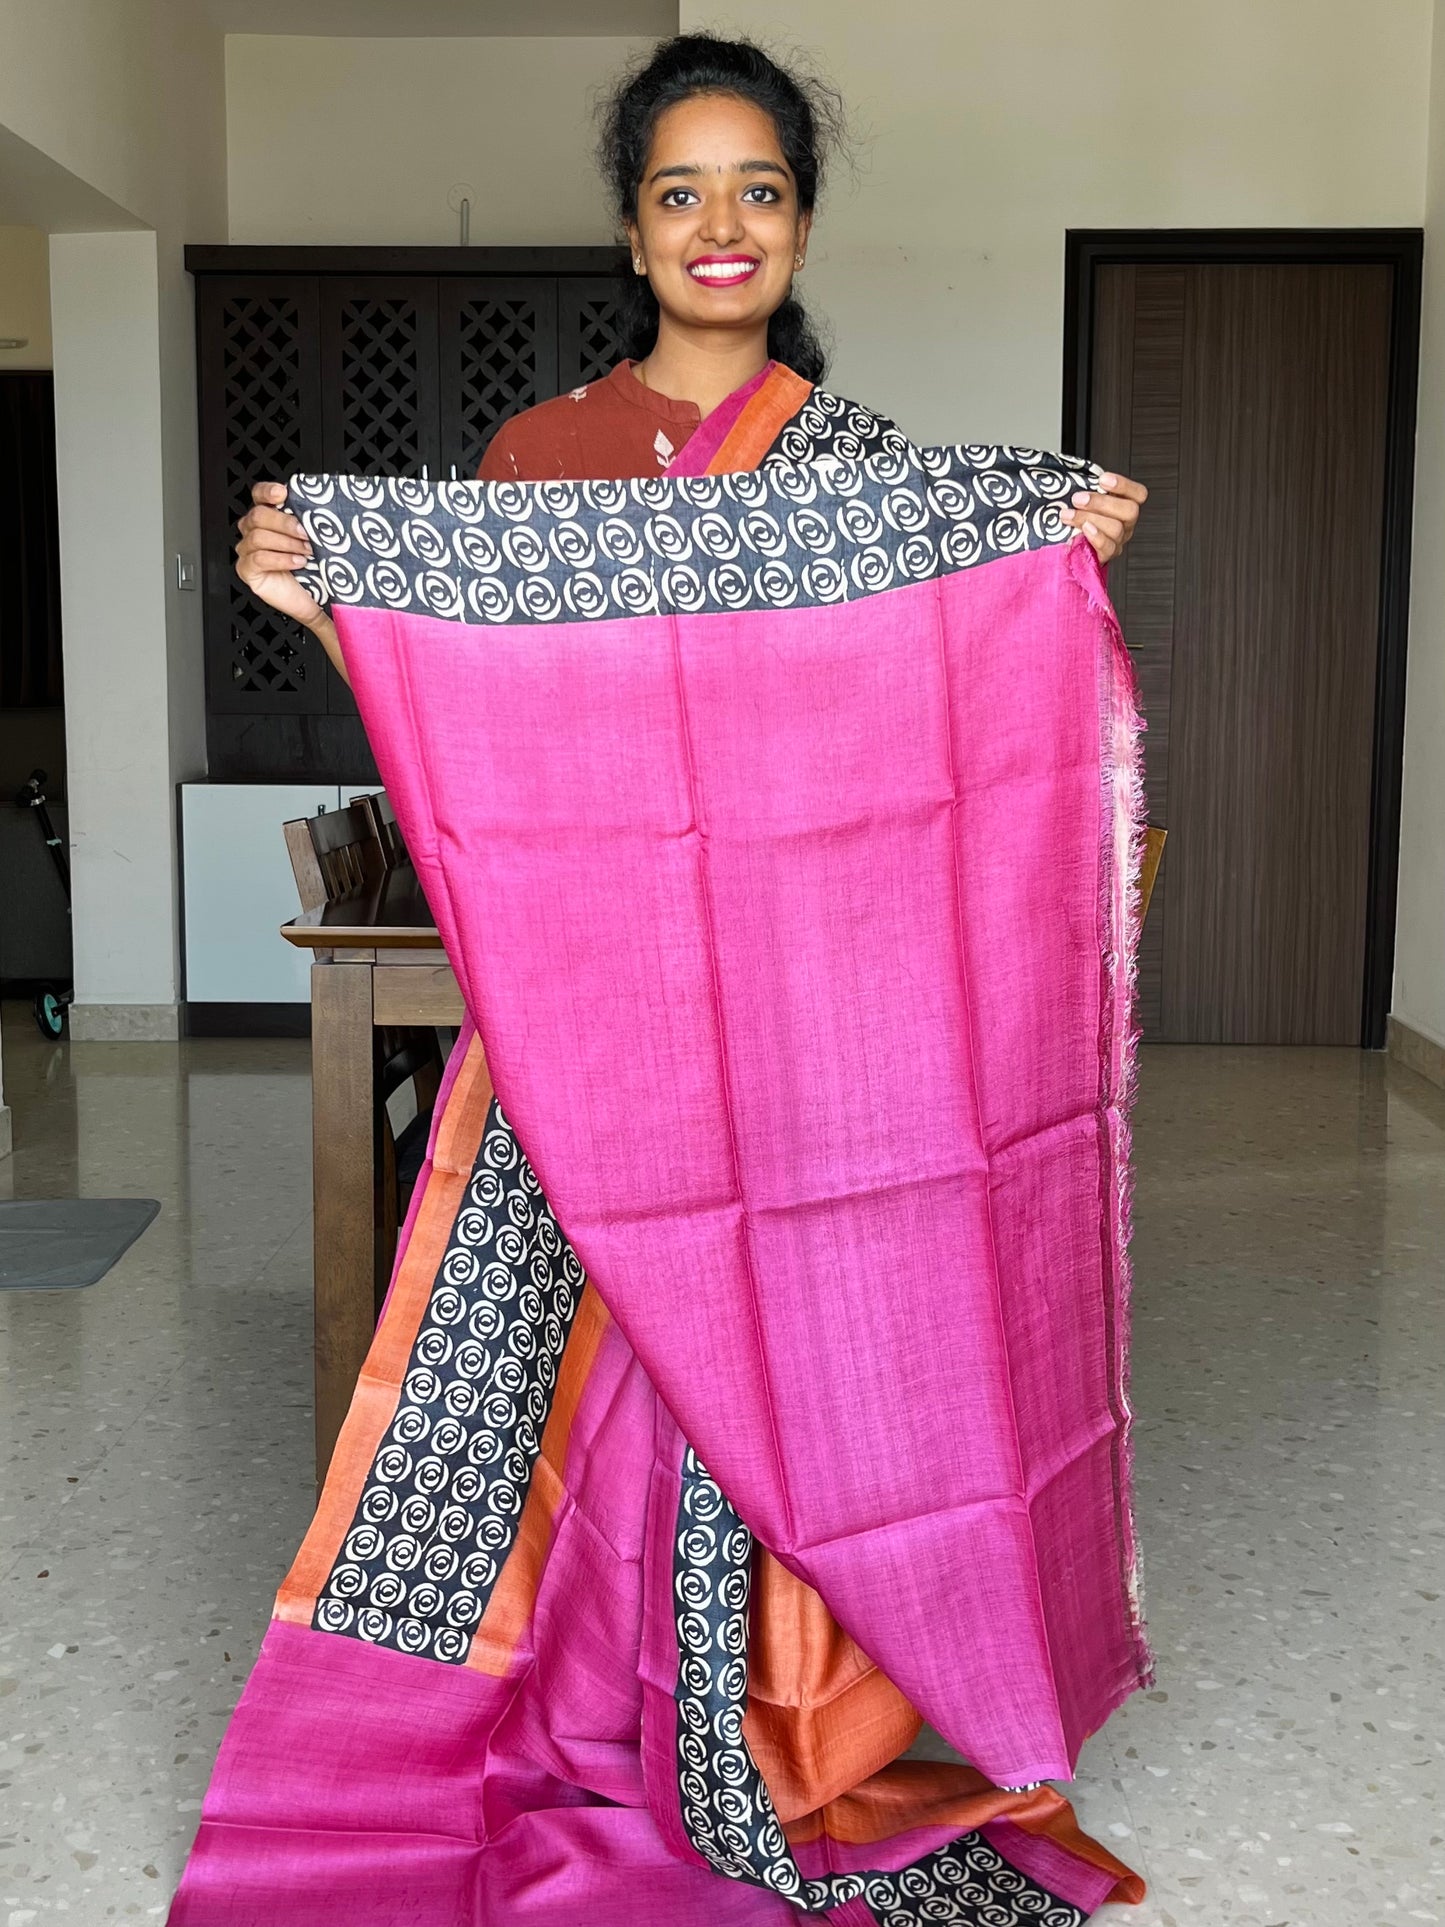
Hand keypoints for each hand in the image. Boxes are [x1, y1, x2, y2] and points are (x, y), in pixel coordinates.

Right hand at [235, 481, 322, 627]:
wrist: (316, 600)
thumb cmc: (314, 568)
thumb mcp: (315, 540)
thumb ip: (310, 521)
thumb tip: (322, 504)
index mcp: (269, 517)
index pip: (259, 495)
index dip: (267, 491)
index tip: (282, 493)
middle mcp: (254, 530)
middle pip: (258, 515)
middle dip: (285, 523)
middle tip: (306, 534)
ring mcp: (248, 550)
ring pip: (258, 536)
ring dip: (286, 543)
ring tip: (306, 552)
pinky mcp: (247, 570)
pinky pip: (257, 558)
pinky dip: (280, 559)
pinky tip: (297, 563)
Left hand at [1059, 472, 1146, 563]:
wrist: (1071, 544)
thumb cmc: (1080, 514)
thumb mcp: (1086, 497)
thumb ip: (1088, 487)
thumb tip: (1073, 475)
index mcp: (1125, 504)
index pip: (1138, 494)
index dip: (1124, 485)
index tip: (1103, 480)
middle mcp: (1126, 522)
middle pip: (1129, 511)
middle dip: (1101, 503)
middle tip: (1078, 499)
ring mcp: (1119, 539)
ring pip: (1116, 529)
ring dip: (1089, 519)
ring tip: (1068, 515)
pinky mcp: (1107, 555)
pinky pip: (1107, 548)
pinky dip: (1095, 537)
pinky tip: (1083, 530)